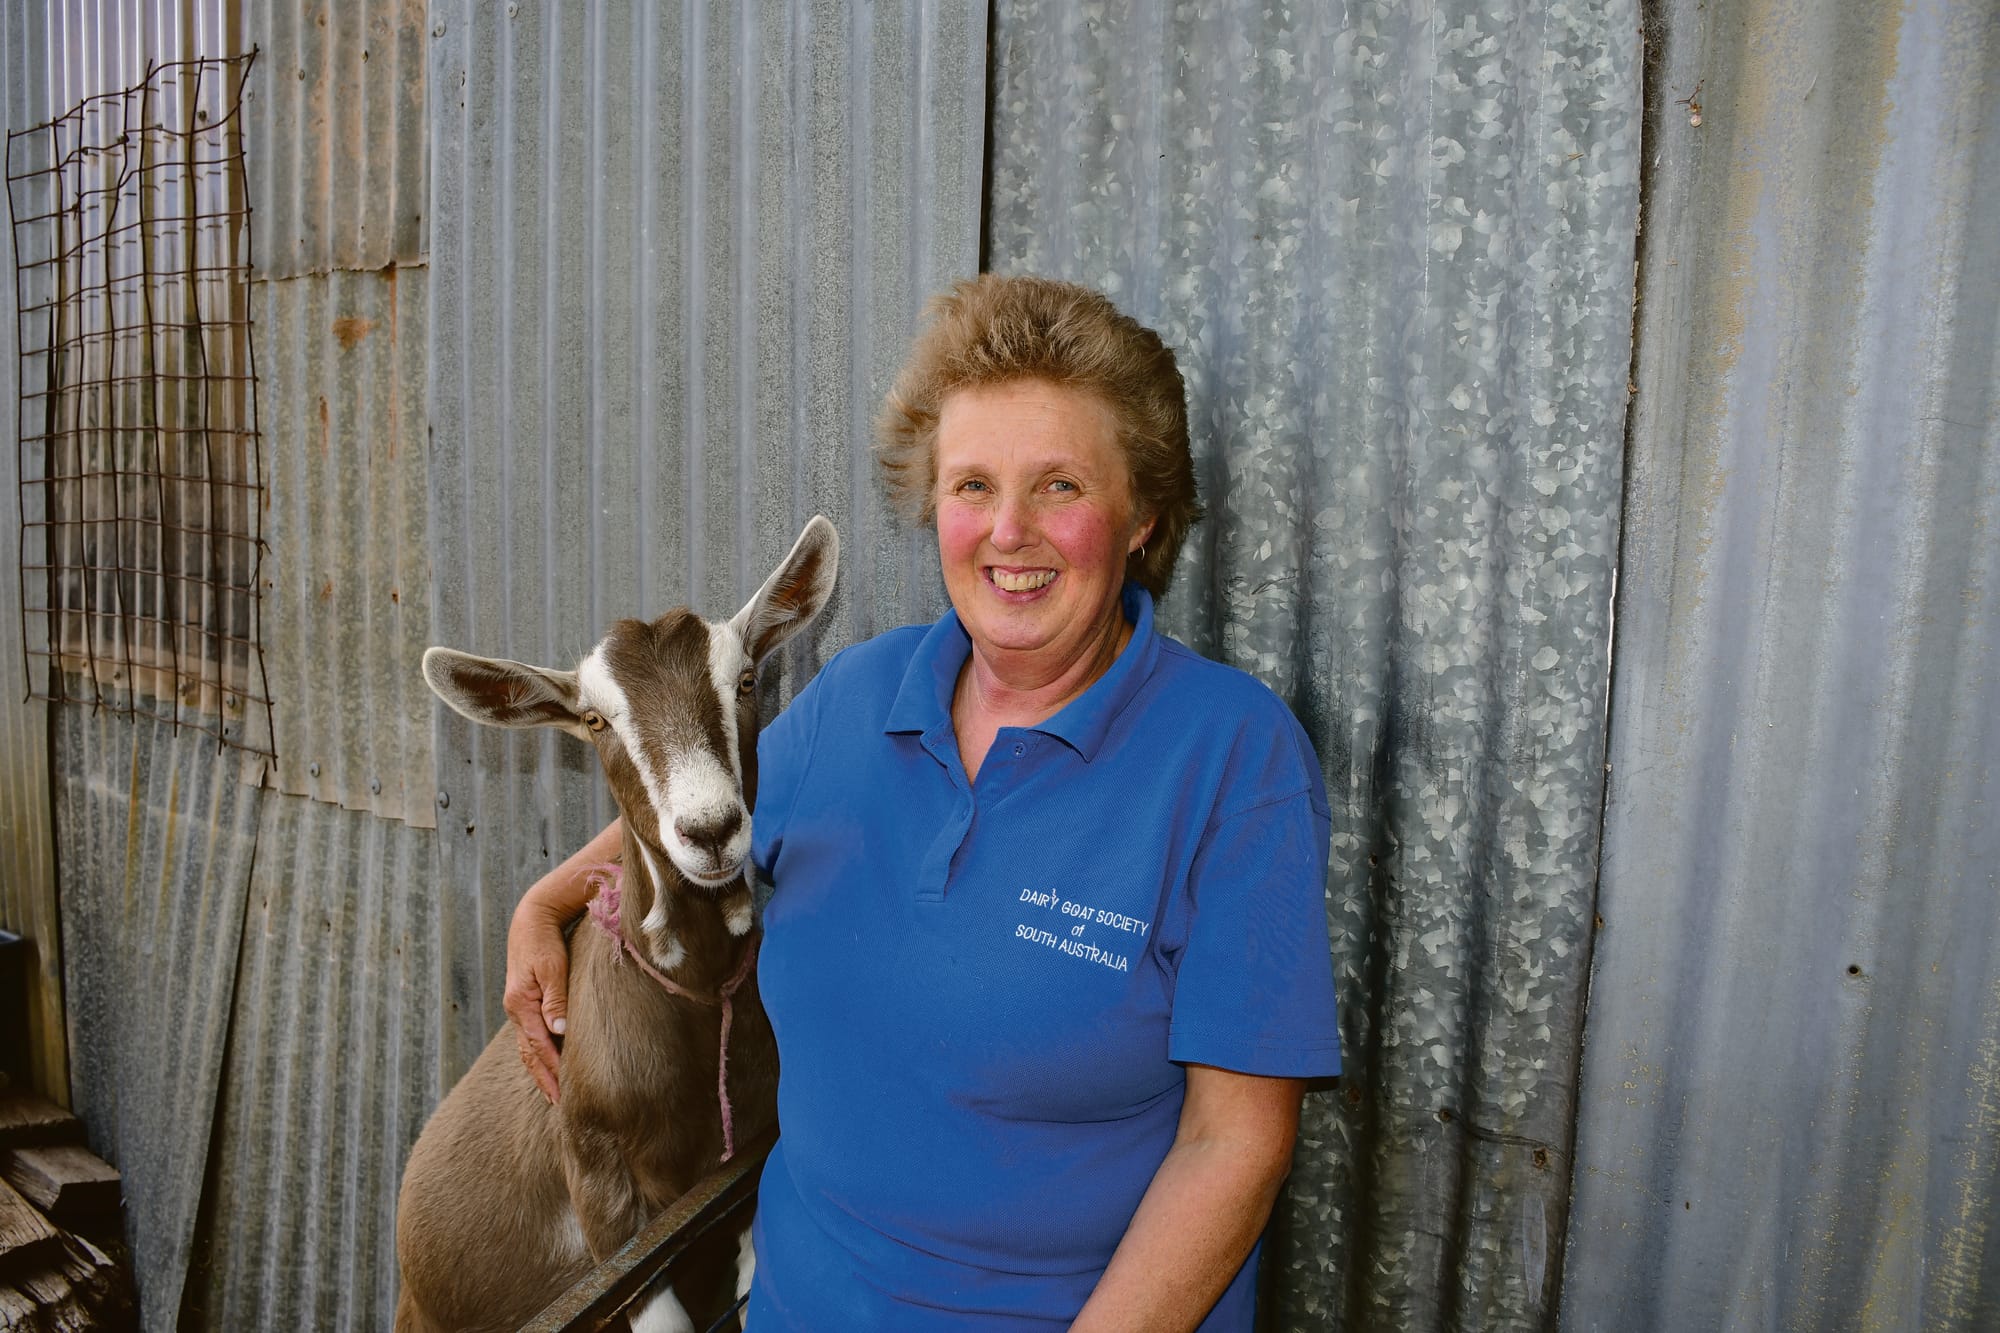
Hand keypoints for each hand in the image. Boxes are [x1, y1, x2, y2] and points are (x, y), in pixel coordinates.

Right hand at [505, 890, 571, 1102]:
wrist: (532, 917)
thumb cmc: (545, 939)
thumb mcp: (552, 965)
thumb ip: (555, 998)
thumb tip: (559, 1029)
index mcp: (520, 1004)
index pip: (537, 1046)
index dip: (551, 1070)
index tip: (564, 1093)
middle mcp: (516, 1009)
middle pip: (529, 1052)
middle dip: (544, 1078)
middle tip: (559, 1104)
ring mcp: (519, 1006)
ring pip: (528, 1046)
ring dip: (540, 1069)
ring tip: (554, 1091)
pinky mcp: (526, 1000)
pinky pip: (531, 1034)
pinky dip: (539, 1052)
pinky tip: (549, 1061)